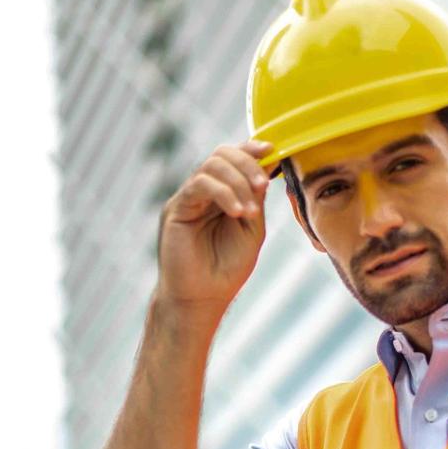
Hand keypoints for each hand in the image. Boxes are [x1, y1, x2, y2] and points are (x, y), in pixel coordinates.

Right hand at [156, 141, 270, 317]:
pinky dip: (223, 193)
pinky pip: (199, 185)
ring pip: (211, 166)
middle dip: (247, 164)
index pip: (233, 159)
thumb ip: (256, 199)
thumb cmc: (226, 269)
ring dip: (238, 181)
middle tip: (263, 184)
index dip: (251, 149)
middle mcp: (202, 192)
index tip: (272, 150)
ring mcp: (188, 198)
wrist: (202, 299)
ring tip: (250, 211)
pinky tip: (237, 211)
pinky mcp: (176, 208)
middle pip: (222, 155)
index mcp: (221, 194)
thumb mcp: (251, 229)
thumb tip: (267, 166)